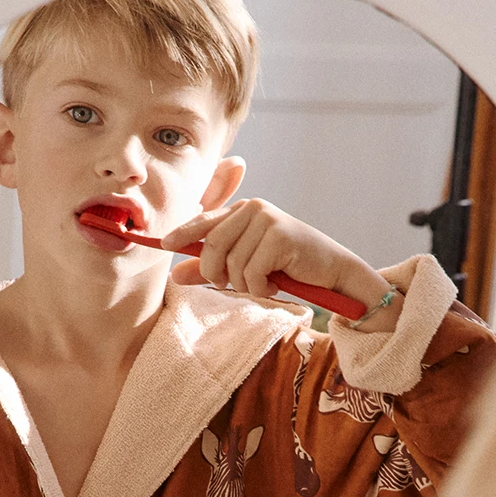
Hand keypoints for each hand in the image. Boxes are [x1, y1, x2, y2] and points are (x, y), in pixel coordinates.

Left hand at [163, 199, 390, 311]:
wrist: (332, 272)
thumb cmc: (289, 268)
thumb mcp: (246, 267)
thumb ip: (211, 268)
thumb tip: (174, 274)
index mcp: (243, 211)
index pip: (204, 221)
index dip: (181, 233)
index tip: (163, 244)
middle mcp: (253, 208)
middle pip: (212, 245)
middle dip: (216, 273)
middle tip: (231, 286)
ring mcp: (267, 219)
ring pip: (232, 263)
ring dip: (244, 285)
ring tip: (263, 286)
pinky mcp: (279, 235)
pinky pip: (251, 271)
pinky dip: (260, 288)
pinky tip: (275, 285)